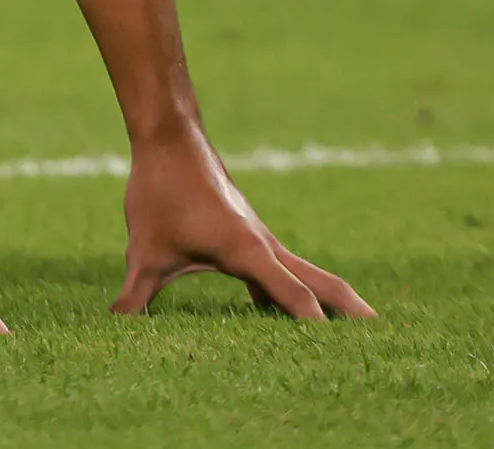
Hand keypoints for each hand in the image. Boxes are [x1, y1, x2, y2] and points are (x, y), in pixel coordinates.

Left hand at [113, 132, 375, 320]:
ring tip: (346, 332)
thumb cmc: (160, 191)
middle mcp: (263, 244)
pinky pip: (279, 267)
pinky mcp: (247, 232)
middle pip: (317, 280)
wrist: (169, 137)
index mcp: (247, 251)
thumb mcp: (145, 251)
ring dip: (324, 298)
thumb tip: (114, 328)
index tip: (337, 354)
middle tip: (379, 333)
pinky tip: (278, 311)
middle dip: (347, 308)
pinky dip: (290, 290)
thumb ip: (135, 296)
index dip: (314, 326)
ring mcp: (258, 237)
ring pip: (302, 272)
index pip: (292, 296)